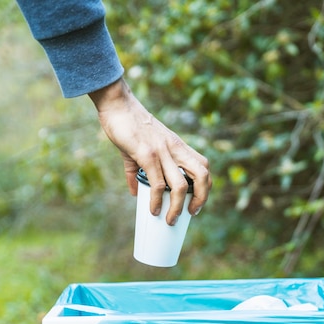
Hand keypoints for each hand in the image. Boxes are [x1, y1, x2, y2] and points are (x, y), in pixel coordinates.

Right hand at [88, 78, 210, 224]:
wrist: (117, 104)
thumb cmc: (129, 124)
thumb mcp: (141, 147)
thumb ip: (139, 171)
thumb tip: (137, 192)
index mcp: (178, 146)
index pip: (204, 166)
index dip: (205, 187)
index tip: (197, 203)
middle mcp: (176, 149)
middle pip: (203, 176)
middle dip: (202, 198)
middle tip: (191, 213)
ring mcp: (163, 151)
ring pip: (181, 185)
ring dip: (178, 207)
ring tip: (170, 219)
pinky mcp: (147, 154)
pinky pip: (158, 183)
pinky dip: (157, 200)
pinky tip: (153, 209)